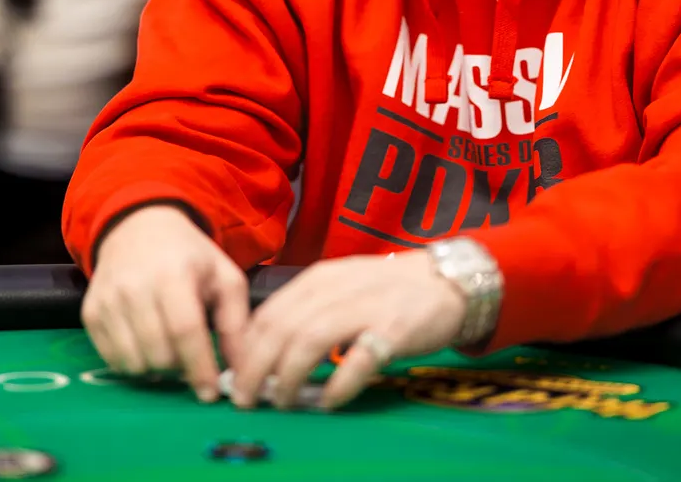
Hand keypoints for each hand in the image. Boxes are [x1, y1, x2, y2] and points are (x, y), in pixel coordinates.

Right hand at [81, 204, 248, 403]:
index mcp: (173, 274)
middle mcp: (135, 286)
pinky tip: (145, 346)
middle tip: (190, 360)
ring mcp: (108, 300)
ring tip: (168, 351)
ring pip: (133, 362)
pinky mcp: (90, 312)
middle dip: (179, 369)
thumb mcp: (223, 277)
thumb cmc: (188, 256)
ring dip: (155, 369)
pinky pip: (111, 359)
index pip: (186, 331)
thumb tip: (242, 370)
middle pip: (159, 353)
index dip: (199, 368)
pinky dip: (132, 363)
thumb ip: (236, 323)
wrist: (138, 227)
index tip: (210, 393)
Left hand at [229, 250, 464, 411]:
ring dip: (288, 376)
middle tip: (246, 399)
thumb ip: (306, 312)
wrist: (447, 280)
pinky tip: (329, 401)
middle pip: (281, 328)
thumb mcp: (340, 288)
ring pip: (310, 339)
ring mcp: (366, 307)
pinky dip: (339, 383)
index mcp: (318, 278)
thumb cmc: (386, 290)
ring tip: (281, 401)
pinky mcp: (394, 329)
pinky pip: (359, 359)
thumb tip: (262, 351)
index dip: (244, 349)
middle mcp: (336, 289)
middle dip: (256, 367)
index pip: (268, 313)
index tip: (234, 377)